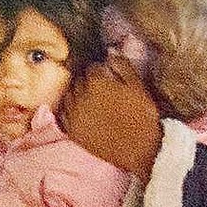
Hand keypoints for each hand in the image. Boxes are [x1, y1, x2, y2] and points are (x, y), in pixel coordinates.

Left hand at [59, 57, 162, 182]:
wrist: (137, 154)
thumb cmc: (142, 120)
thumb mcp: (139, 88)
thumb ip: (123, 67)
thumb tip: (110, 52)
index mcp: (97, 82)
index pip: (93, 67)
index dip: (102, 70)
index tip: (108, 75)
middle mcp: (80, 96)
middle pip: (79, 80)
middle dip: (89, 81)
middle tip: (101, 88)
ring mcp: (73, 114)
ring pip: (69, 95)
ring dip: (78, 94)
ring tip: (91, 100)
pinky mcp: (72, 131)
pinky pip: (65, 114)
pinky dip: (71, 110)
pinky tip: (82, 113)